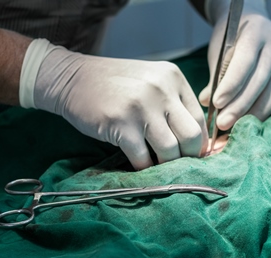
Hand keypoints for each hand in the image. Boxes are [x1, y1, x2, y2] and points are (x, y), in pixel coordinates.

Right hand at [20, 40, 207, 169]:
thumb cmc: (114, 84)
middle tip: (176, 164)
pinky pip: (143, 159)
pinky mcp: (121, 124)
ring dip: (164, 165)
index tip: (192, 155)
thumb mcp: (150, 81)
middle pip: (191, 137)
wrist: (71, 78)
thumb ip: (173, 103)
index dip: (199, 143)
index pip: (199, 119)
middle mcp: (161, 89)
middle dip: (187, 157)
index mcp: (173, 77)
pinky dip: (143, 168)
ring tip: (156, 164)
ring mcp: (141, 106)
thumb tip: (195, 141)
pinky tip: (138, 163)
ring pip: (170, 151)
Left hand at [200, 0, 270, 129]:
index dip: (231, 85)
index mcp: (257, 31)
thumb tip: (206, 102)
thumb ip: (216, 76)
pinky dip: (265, 112)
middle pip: (259, 82)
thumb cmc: (232, 40)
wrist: (255, 26)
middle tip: (222, 123)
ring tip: (234, 127)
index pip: (245, 62)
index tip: (216, 104)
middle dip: (239, 106)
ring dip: (252, 114)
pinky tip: (250, 122)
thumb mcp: (220, 51)